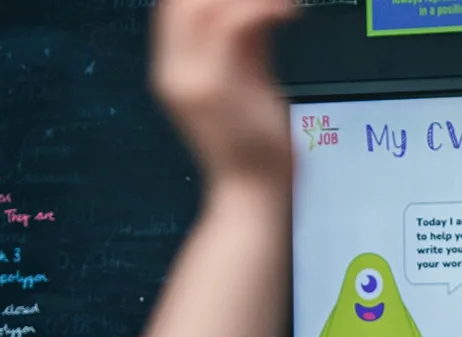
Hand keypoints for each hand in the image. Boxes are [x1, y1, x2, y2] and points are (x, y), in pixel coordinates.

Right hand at [153, 0, 295, 184]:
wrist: (253, 193)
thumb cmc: (256, 148)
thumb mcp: (249, 84)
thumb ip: (248, 47)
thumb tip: (257, 9)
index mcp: (176, 70)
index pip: (177, 8)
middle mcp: (173, 72)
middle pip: (183, 2)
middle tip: (268, 0)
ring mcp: (189, 78)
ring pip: (204, 4)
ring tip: (282, 6)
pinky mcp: (215, 86)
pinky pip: (233, 23)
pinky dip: (264, 8)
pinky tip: (288, 14)